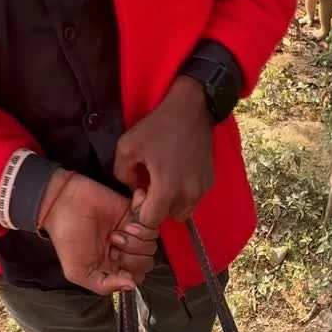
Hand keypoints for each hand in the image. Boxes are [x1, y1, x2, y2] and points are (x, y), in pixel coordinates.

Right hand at [41, 171, 157, 293]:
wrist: (63, 204)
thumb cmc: (67, 239)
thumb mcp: (78, 272)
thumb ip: (104, 285)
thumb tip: (131, 286)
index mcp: (113, 268)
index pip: (137, 277)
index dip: (132, 271)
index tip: (117, 261)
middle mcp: (124, 252)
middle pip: (147, 261)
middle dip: (133, 254)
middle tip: (114, 241)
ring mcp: (131, 233)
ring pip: (152, 243)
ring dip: (137, 238)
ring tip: (117, 230)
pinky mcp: (134, 213)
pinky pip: (152, 221)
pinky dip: (144, 220)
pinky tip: (129, 218)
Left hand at [114, 76, 213, 228]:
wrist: (192, 109)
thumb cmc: (157, 127)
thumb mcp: (126, 147)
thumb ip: (122, 175)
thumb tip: (133, 187)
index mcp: (167, 190)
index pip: (150, 222)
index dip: (140, 212)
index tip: (139, 193)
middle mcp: (188, 195)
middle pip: (167, 219)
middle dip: (156, 209)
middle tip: (150, 186)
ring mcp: (202, 189)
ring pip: (182, 212)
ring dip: (171, 204)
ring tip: (164, 182)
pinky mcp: (209, 181)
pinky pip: (193, 199)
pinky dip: (184, 194)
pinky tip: (177, 173)